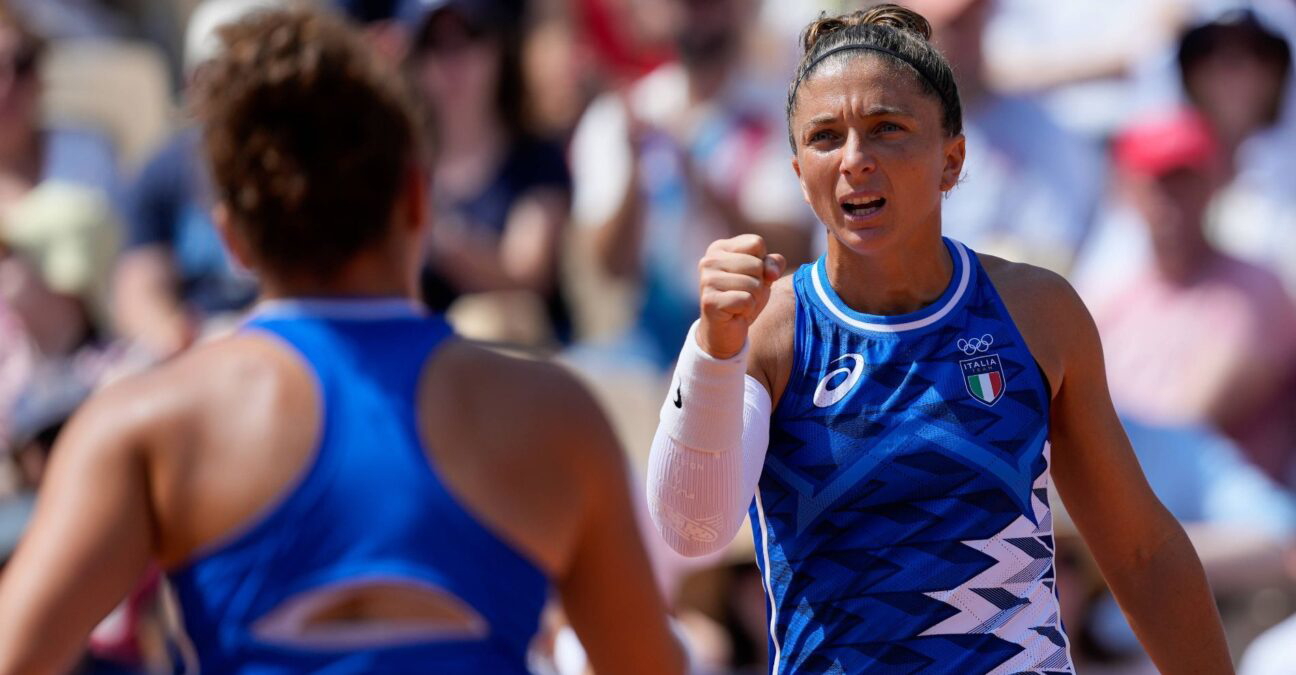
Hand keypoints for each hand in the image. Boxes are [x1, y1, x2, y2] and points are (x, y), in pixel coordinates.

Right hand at [697, 234, 784, 359]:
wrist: (725, 331)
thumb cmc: (744, 298)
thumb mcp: (763, 276)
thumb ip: (773, 264)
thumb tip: (771, 272)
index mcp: (719, 248)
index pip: (756, 243)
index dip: (762, 263)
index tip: (750, 276)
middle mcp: (709, 260)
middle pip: (757, 264)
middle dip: (759, 283)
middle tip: (745, 294)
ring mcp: (707, 280)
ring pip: (753, 284)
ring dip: (754, 298)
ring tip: (740, 304)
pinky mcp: (709, 301)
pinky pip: (746, 300)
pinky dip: (747, 309)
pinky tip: (735, 313)